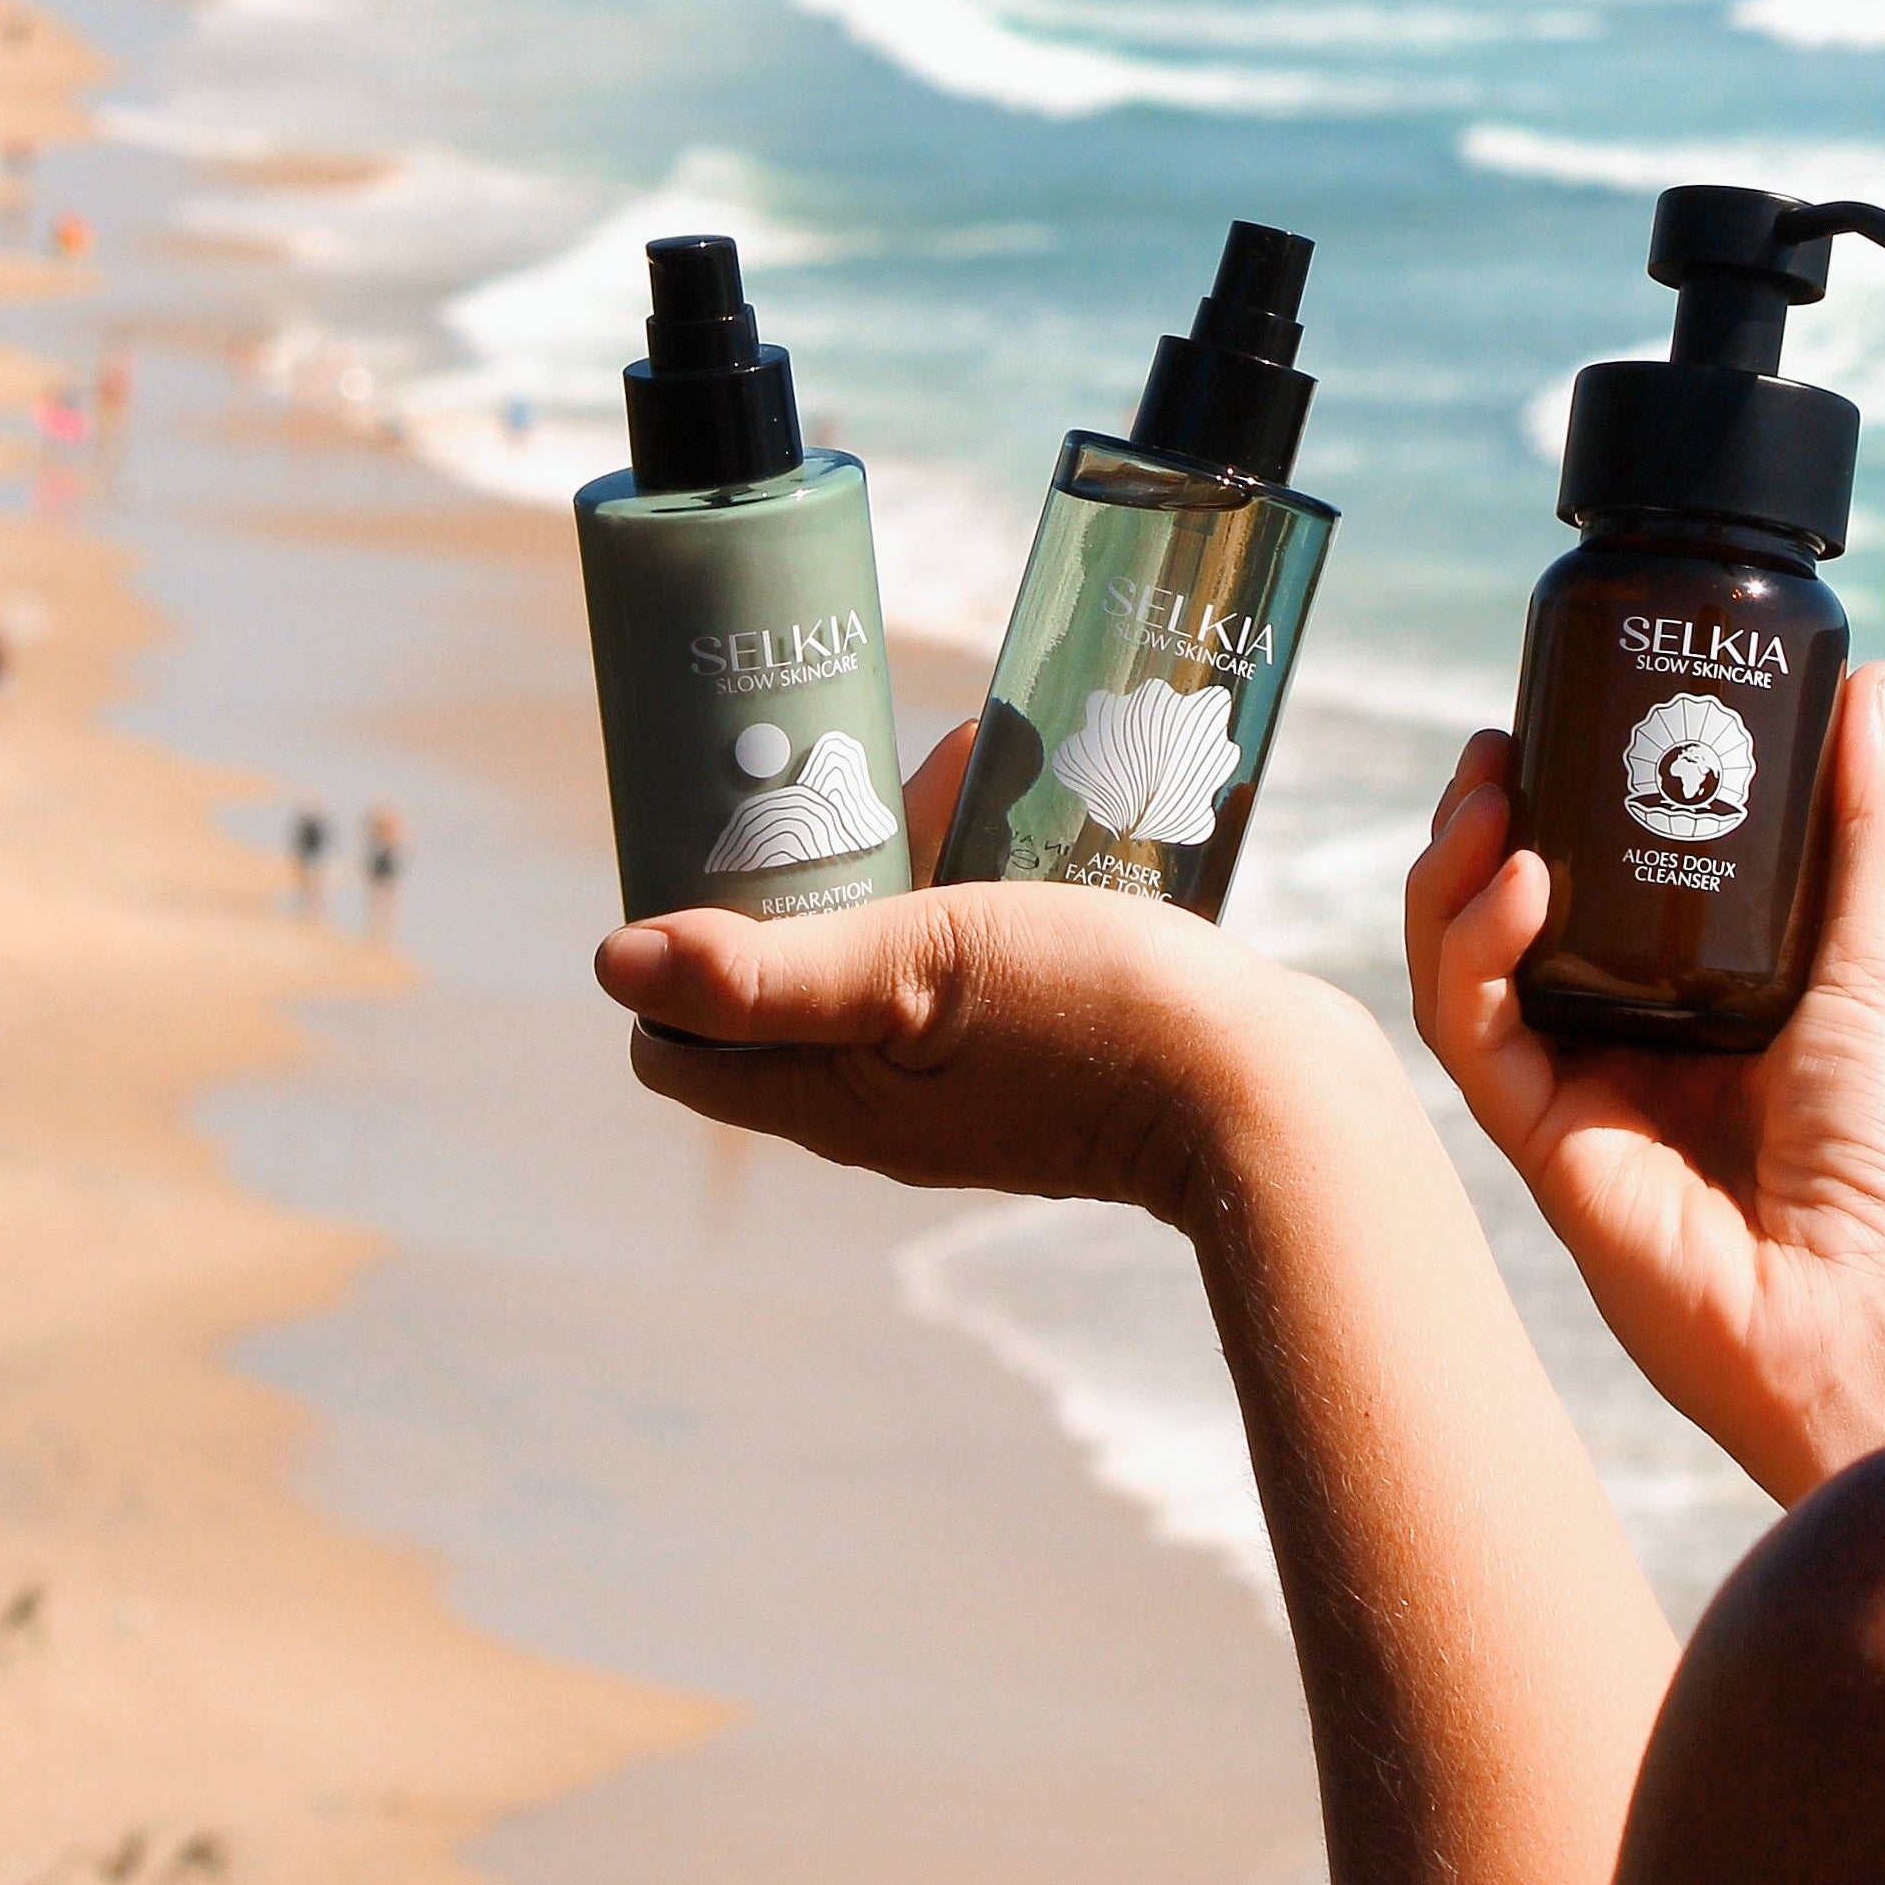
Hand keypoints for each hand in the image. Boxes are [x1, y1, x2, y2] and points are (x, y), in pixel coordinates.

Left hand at [599, 720, 1386, 1225]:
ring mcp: (968, 1095)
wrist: (1269, 1092)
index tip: (721, 840)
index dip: (680, 945)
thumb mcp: (921, 966)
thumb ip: (770, 972)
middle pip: (782, 996)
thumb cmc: (1093, 1017)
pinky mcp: (1046, 1068)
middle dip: (794, 884)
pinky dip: (969, 903)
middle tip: (842, 777)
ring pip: (883, 976)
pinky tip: (1027, 829)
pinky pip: (969, 978)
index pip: (686, 1041)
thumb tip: (614, 964)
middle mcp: (885, 1112)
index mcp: (832, 1099)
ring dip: (892, 877)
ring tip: (950, 773)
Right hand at [1408, 665, 1884, 1504]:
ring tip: (1486, 796)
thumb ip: (1867, 822)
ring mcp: (1573, 1089)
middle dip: (1482, 819)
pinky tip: (1519, 884)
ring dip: (1452, 872)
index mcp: (1696, 992)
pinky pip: (1470, 1032)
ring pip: (1460, 963)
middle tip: (1494, 747)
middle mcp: (1622, 1034)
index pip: (1596, 872)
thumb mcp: (1882, 956)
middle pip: (1505, 908)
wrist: (1874, 1316)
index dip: (1560, 791)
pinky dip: (1474, 951)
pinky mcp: (1538, 1142)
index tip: (1561, 714)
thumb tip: (1872, 677)